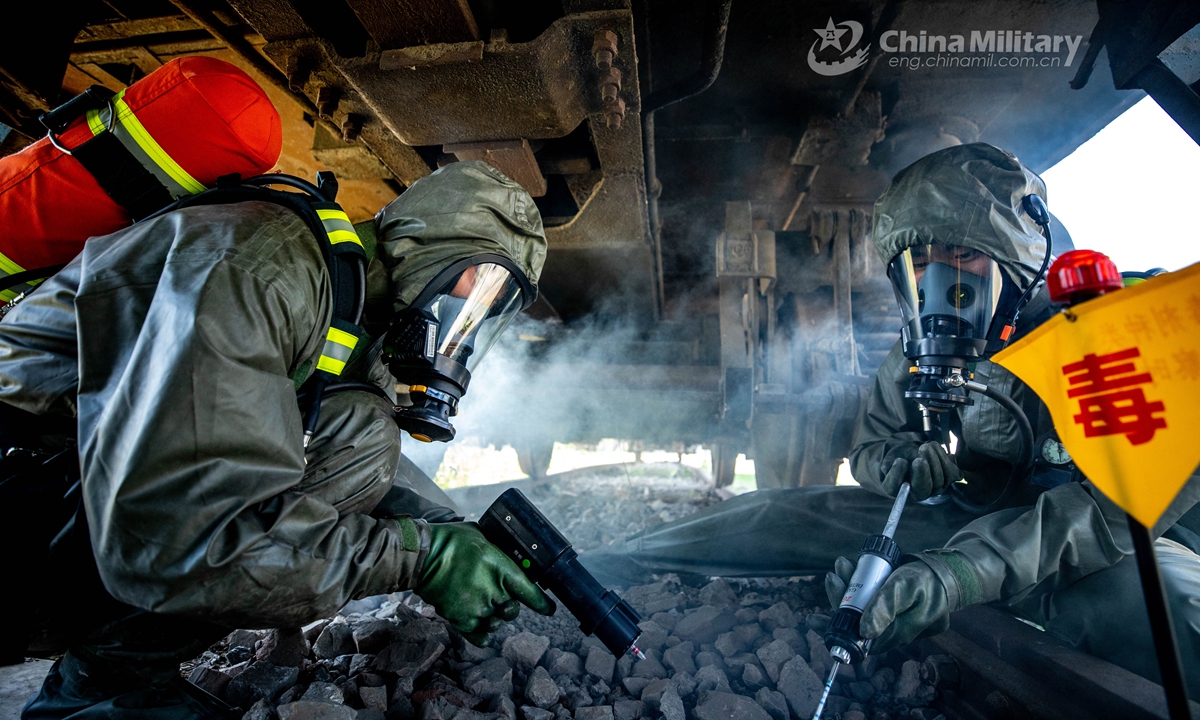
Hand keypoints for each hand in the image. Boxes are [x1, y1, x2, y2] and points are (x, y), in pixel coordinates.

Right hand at [414, 523, 555, 645]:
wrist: (422, 556)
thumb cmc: (453, 541)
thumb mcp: (484, 537)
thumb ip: (500, 551)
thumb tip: (513, 554)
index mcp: (501, 569)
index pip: (530, 592)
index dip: (542, 603)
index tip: (549, 609)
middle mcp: (492, 591)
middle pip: (512, 610)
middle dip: (510, 605)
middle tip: (501, 597)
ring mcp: (477, 608)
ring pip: (496, 623)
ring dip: (494, 617)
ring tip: (485, 605)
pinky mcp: (460, 620)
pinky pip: (480, 636)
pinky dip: (483, 634)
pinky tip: (483, 628)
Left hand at [828, 555, 953, 652]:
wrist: (947, 574)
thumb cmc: (927, 579)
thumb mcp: (906, 586)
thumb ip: (886, 606)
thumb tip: (865, 632)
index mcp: (898, 632)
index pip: (860, 640)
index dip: (836, 629)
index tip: (813, 620)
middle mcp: (894, 632)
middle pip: (857, 624)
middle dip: (840, 601)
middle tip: (832, 577)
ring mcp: (894, 622)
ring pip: (861, 612)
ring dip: (847, 591)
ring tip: (841, 568)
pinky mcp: (892, 611)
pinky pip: (869, 604)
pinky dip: (857, 589)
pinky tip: (848, 573)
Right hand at [882, 442, 959, 500]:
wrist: (915, 456)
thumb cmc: (900, 458)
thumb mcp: (890, 459)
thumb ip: (889, 464)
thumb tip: (890, 466)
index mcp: (899, 490)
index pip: (896, 488)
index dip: (898, 475)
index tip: (900, 461)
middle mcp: (919, 493)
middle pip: (923, 489)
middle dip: (922, 471)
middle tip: (920, 455)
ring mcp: (935, 488)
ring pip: (940, 480)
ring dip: (935, 460)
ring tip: (926, 445)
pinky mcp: (949, 479)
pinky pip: (952, 473)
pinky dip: (945, 458)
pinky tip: (935, 446)